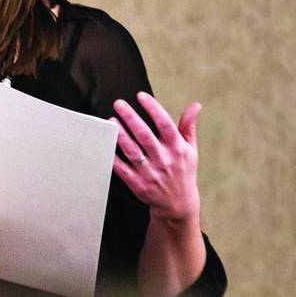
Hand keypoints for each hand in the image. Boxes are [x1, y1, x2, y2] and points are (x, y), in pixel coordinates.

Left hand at [111, 92, 201, 222]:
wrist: (178, 205)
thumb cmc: (183, 171)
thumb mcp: (190, 150)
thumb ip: (188, 127)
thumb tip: (195, 105)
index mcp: (178, 149)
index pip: (165, 124)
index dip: (153, 108)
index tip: (141, 95)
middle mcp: (164, 160)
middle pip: (145, 135)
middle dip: (131, 118)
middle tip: (118, 104)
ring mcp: (150, 173)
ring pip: (132, 151)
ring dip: (120, 135)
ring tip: (110, 120)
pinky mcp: (138, 184)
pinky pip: (122, 169)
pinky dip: (113, 157)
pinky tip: (105, 143)